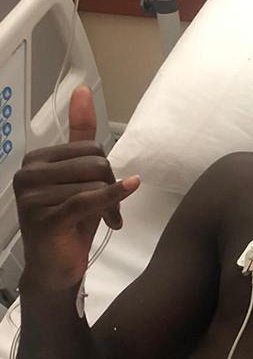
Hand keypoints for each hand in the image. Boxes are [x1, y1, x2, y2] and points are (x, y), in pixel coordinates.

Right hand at [14, 86, 139, 292]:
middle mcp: (28, 173)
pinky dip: (110, 201)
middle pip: (95, 163)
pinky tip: (118, 214)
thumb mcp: (80, 177)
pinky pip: (87, 199)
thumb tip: (82, 90)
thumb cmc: (70, 221)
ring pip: (94, 183)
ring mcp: (32, 196)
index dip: (107, 170)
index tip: (108, 191)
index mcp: (36, 159)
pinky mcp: (44, 218)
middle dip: (112, 185)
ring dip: (111, 204)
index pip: (89, 147)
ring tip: (107, 220)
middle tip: (111, 210)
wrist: (56, 268)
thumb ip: (80, 137)